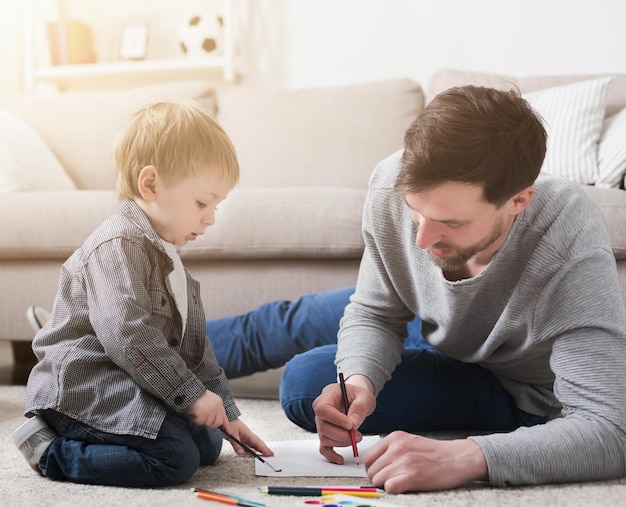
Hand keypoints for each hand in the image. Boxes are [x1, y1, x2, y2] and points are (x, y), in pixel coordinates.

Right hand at [185, 390, 227, 428]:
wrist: (190, 390)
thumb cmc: (197, 396)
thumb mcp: (210, 401)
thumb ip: (214, 410)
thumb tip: (218, 422)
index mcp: (218, 403)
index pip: (224, 417)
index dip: (227, 426)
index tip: (230, 432)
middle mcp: (216, 407)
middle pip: (216, 423)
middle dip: (210, 424)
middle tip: (203, 418)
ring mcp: (210, 410)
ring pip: (207, 423)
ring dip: (201, 420)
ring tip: (197, 411)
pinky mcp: (203, 413)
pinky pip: (199, 422)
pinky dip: (195, 419)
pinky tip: (194, 412)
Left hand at [223, 418, 274, 456]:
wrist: (226, 418)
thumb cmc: (230, 424)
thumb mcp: (232, 434)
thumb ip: (236, 444)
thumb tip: (241, 452)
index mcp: (248, 434)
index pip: (258, 442)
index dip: (264, 448)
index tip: (270, 453)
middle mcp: (248, 436)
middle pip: (258, 443)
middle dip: (265, 449)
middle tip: (271, 455)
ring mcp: (246, 437)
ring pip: (254, 445)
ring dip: (260, 449)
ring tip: (265, 454)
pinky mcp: (242, 439)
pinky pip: (249, 445)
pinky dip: (253, 449)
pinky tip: (255, 452)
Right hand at [313, 374, 375, 464]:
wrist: (356, 398)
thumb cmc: (358, 395)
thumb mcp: (364, 397)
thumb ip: (359, 407)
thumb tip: (353, 423)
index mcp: (327, 395)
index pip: (323, 409)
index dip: (335, 419)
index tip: (350, 425)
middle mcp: (320, 409)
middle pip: (323, 427)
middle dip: (342, 435)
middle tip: (358, 435)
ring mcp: (321, 422)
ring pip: (325, 438)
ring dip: (341, 442)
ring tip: (356, 438)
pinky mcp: (326, 434)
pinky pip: (324, 447)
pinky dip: (331, 455)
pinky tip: (340, 458)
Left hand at [364, 431, 487, 492]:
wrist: (458, 458)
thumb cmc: (435, 453)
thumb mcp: (409, 441)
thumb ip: (391, 449)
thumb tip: (374, 464)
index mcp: (395, 437)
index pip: (368, 457)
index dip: (373, 468)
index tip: (380, 473)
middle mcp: (397, 447)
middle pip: (372, 470)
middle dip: (379, 478)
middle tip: (392, 480)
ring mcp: (404, 461)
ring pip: (378, 480)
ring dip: (386, 485)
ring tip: (400, 482)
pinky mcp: (412, 476)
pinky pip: (389, 488)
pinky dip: (394, 490)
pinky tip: (404, 486)